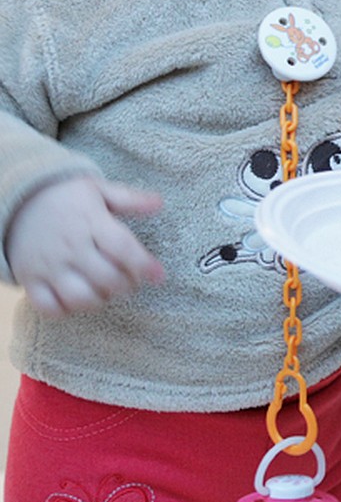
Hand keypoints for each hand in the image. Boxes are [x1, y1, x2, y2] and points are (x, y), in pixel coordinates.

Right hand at [6, 176, 163, 315]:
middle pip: (106, 277)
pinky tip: (79, 300)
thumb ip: (130, 199)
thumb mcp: (99, 190)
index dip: (144, 265)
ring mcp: (49, 266)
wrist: (19, 201)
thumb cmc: (67, 197)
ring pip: (79, 297)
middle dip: (127, 285)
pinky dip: (66, 311)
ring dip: (100, 300)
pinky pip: (47, 306)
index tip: (159, 276)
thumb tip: (160, 204)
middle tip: (132, 281)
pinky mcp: (31, 280)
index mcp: (91, 222)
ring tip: (108, 291)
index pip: (122, 247)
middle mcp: (71, 246)